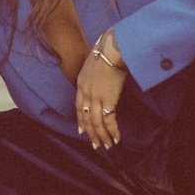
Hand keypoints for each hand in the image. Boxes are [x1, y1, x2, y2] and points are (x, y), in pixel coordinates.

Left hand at [76, 32, 126, 149]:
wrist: (112, 48)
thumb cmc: (106, 50)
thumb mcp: (94, 61)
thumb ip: (94, 71)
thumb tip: (102, 74)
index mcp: (81, 82)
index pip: (78, 106)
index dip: (80, 119)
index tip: (82, 130)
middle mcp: (85, 92)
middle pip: (85, 117)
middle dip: (90, 133)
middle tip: (95, 145)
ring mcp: (95, 97)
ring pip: (95, 123)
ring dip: (101, 136)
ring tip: (107, 146)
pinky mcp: (108, 100)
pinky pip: (109, 120)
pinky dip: (113, 131)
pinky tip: (117, 138)